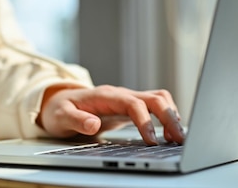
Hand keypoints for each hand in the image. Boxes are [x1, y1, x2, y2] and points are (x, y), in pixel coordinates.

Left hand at [37, 85, 184, 144]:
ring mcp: (127, 99)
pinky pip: (155, 105)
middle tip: (179, 139)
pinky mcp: (131, 106)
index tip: (152, 142)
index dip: (145, 122)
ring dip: (172, 115)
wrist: (58, 102)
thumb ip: (76, 120)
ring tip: (178, 137)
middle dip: (169, 117)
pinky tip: (170, 132)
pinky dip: (167, 115)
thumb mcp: (61, 117)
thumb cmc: (60, 110)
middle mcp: (120, 94)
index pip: (133, 104)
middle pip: (153, 98)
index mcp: (106, 96)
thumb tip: (94, 125)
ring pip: (158, 98)